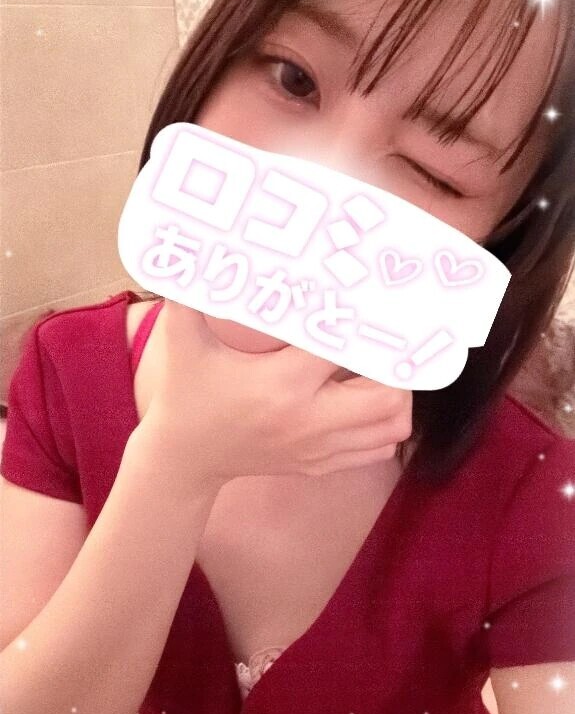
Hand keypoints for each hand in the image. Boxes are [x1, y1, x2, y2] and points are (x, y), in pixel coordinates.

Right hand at [134, 299, 412, 485]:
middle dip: (394, 366)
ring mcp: (317, 447)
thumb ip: (188, 294)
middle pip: (387, 396)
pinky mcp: (319, 464)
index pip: (344, 348)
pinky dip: (385, 424)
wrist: (182, 459)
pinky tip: (366, 399)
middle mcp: (307, 420)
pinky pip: (379, 449)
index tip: (368, 297)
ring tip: (379, 369)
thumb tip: (192, 249)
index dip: (361, 321)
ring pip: (392, 426)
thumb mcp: (181, 342)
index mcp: (280, 384)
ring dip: (397, 396)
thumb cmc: (185, 393)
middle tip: (383, 339)